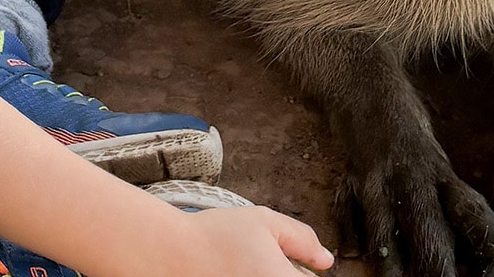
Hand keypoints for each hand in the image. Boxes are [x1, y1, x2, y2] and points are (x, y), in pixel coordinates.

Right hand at [171, 205, 333, 276]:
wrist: (169, 254)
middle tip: (262, 263)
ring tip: (248, 269)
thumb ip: (302, 239)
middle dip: (286, 275)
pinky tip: (236, 274)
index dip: (301, 269)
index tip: (292, 262)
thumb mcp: (265, 222)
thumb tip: (324, 259)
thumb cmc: (212, 237)